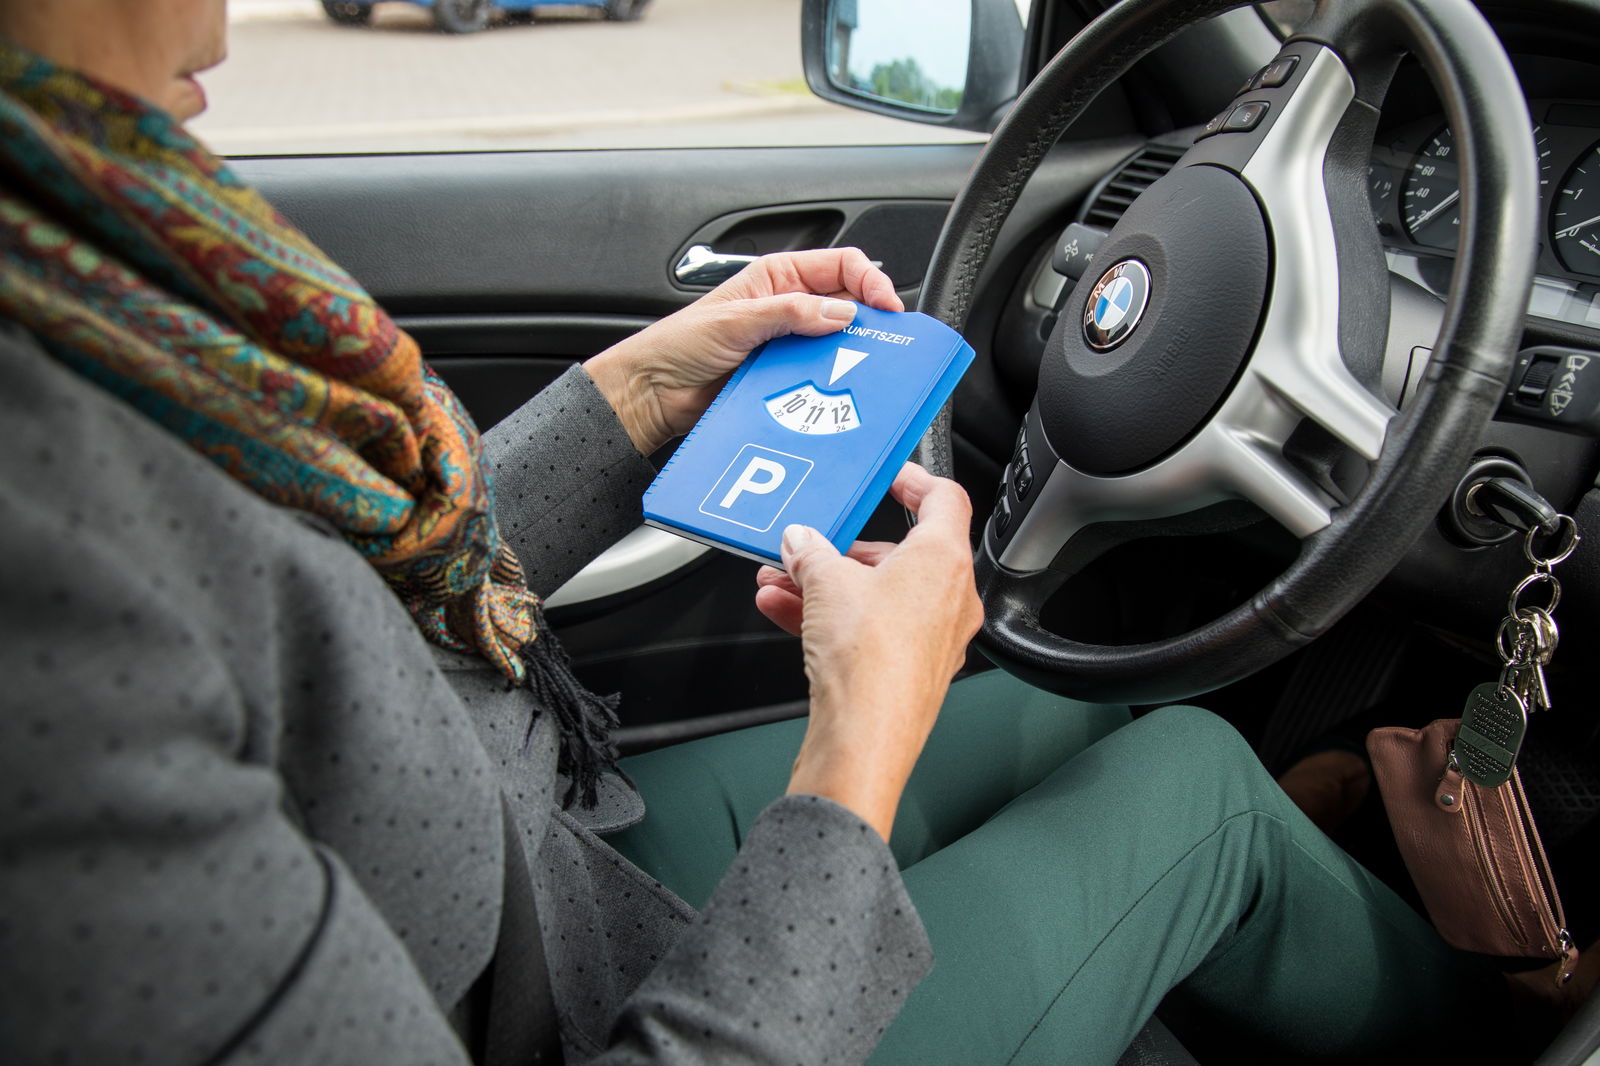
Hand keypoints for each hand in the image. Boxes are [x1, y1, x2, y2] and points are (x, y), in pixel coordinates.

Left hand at [583, 248, 903, 453]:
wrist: (653, 393)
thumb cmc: (678, 344)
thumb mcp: (736, 320)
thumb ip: (789, 312)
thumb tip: (840, 313)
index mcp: (778, 278)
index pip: (842, 266)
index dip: (870, 281)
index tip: (886, 306)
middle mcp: (789, 308)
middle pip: (849, 306)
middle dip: (869, 321)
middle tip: (885, 341)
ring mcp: (790, 345)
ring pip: (840, 346)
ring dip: (851, 356)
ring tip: (861, 367)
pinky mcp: (786, 378)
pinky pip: (821, 379)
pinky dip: (833, 384)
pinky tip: (837, 390)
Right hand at [753, 464, 981, 840]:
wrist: (864, 736)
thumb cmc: (868, 660)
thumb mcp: (825, 581)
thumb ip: (811, 552)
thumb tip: (801, 543)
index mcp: (944, 560)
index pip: (944, 499)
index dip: (914, 480)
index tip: (889, 477)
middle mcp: (951, 598)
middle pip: (902, 553)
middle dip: (846, 548)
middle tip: (811, 544)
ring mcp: (935, 638)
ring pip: (880, 595)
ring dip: (829, 584)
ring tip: (783, 581)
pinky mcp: (914, 670)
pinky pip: (872, 628)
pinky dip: (834, 617)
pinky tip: (786, 612)